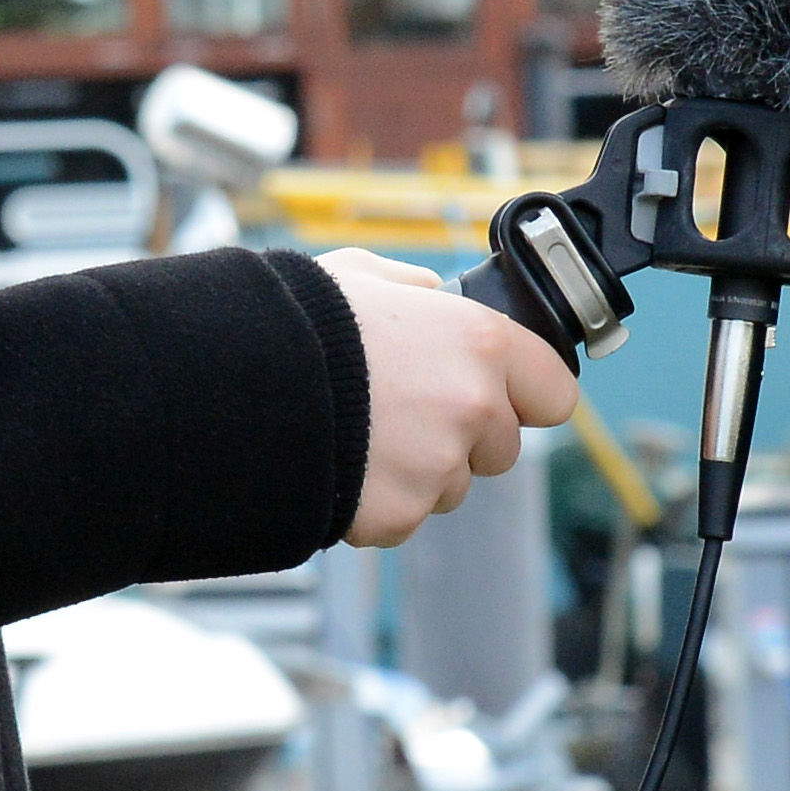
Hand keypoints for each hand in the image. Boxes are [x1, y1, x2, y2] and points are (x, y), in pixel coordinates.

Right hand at [322, 250, 585, 549]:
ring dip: (420, 471)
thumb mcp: (360, 274)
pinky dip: (377, 501)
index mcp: (480, 343)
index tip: (500, 396)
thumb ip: (413, 287)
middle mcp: (473, 409)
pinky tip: (340, 464)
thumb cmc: (297, 321)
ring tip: (360, 437)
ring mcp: (437, 470)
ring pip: (450, 486)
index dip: (525, 395)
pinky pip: (403, 516)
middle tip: (404, 414)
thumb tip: (430, 294)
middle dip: (463, 438)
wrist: (234, 385)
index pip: (555, 392)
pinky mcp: (398, 516)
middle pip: (501, 449)